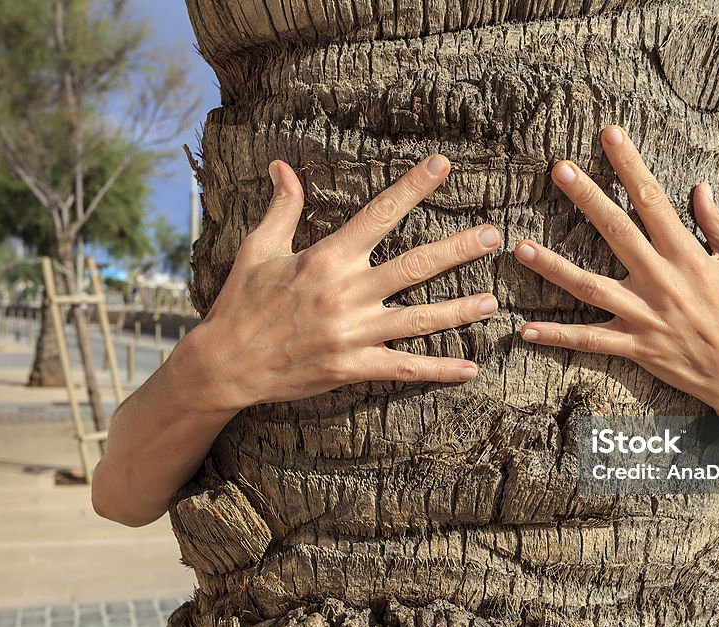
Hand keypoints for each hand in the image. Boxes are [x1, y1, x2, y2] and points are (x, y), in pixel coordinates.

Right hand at [184, 155, 499, 411]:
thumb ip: (281, 208)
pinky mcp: (353, 367)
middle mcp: (346, 293)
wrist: (225, 364)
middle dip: (458, 250)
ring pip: (419, 319)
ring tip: (492, 301)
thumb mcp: (258, 249)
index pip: (379, 214)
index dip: (413, 187)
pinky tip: (469, 368)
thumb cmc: (241, 303)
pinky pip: (404, 368)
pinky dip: (438, 370)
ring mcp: (353, 333)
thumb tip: (282, 166)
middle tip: (493, 237)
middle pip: (415, 266)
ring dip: (459, 309)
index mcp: (326, 259)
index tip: (442, 165)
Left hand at [513, 125, 718, 416]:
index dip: (630, 165)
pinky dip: (557, 337)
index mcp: (687, 255)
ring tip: (521, 249)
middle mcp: (661, 281)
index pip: (653, 200)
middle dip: (587, 198)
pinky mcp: (634, 346)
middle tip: (560, 169)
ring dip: (553, 268)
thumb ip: (718, 224)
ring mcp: (644, 315)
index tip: (610, 134)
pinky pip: (589, 341)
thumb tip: (699, 187)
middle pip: (616, 232)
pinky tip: (525, 330)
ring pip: (590, 288)